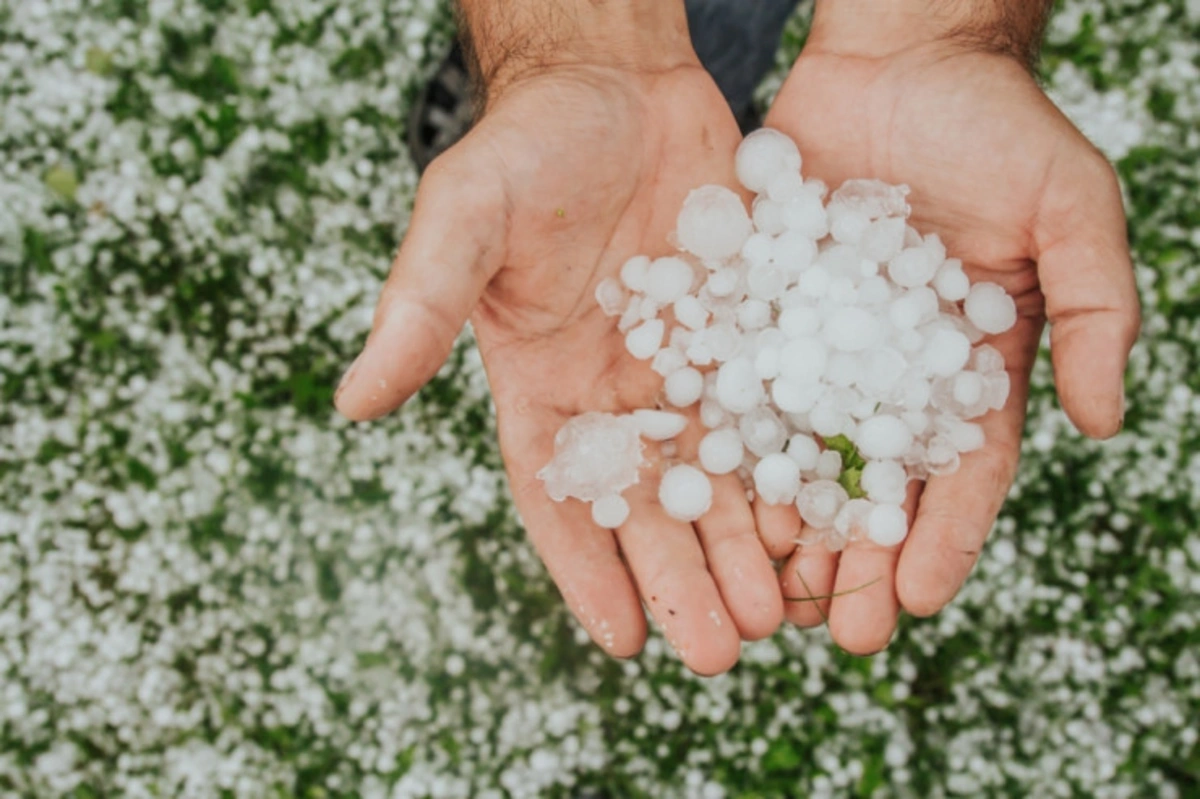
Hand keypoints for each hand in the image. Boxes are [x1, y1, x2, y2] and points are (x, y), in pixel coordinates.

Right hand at [335, 51, 786, 672]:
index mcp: (540, 386)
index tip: (624, 641)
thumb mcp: (464, 221)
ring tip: (784, 611)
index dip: (587, 570)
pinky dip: (796, 468)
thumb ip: (418, 309)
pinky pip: (773, 412)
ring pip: (719, 475)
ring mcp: (683, 366)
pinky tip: (828, 518)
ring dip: (747, 545)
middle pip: (650, 506)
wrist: (615, 82)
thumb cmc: (526, 146)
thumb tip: (352, 402)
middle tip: (725, 651)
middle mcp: (613, 392)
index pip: (559, 497)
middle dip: (684, 579)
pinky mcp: (744, 334)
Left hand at [764, 15, 1139, 652]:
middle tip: (832, 634)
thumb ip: (1098, 311)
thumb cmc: (998, 127)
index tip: (913, 600)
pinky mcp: (762, 315)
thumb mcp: (1071, 209)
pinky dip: (728, 447)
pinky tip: (708, 499)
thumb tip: (1105, 424)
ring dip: (786, 528)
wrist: (900, 59)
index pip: (962, 472)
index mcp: (971, 367)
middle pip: (876, 485)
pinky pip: (741, 388)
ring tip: (766, 594)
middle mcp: (891, 372)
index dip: (942, 537)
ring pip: (801, 455)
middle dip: (857, 561)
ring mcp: (822, 347)